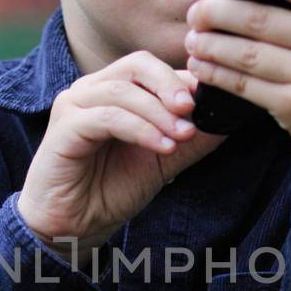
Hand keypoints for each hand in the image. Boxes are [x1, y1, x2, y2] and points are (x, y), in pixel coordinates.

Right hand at [17, 52, 227, 249]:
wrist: (74, 226)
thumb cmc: (111, 189)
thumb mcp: (162, 161)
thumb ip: (190, 139)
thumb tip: (227, 119)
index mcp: (113, 90)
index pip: (152, 68)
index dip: (184, 80)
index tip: (211, 102)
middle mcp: (92, 89)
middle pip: (137, 64)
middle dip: (171, 84)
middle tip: (193, 109)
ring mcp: (74, 105)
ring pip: (124, 90)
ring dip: (159, 113)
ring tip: (182, 137)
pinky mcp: (64, 128)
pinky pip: (108, 117)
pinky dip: (140, 129)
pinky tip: (162, 147)